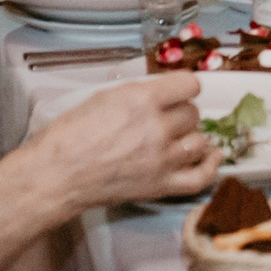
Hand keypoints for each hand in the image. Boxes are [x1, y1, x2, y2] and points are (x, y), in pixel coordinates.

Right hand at [26, 72, 222, 209]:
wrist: (57, 174)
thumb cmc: (69, 134)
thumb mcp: (104, 97)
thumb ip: (138, 94)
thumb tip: (162, 94)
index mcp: (142, 99)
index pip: (189, 85)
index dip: (184, 87)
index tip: (178, 91)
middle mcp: (157, 127)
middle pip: (192, 114)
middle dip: (180, 113)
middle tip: (164, 119)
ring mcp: (162, 159)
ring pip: (199, 141)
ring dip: (190, 137)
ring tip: (177, 138)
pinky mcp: (161, 185)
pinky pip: (200, 177)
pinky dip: (211, 166)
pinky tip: (213, 155)